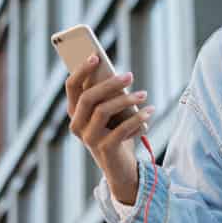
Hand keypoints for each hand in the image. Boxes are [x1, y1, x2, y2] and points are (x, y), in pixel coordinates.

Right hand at [65, 54, 152, 201]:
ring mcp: (88, 138)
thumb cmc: (115, 132)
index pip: (71, 86)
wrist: (120, 166)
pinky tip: (150, 111)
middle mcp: (76, 125)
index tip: (96, 56)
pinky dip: (137, 118)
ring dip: (126, 100)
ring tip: (144, 94)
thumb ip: (110, 96)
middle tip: (130, 75)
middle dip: (109, 83)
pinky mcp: (104, 149)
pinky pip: (121, 129)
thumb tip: (121, 76)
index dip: (81, 70)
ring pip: (103, 111)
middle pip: (88, 97)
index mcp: (74, 112)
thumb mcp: (111, 113)